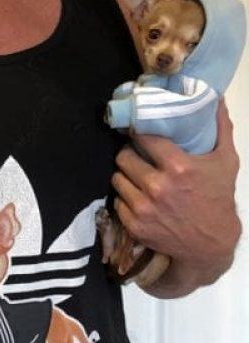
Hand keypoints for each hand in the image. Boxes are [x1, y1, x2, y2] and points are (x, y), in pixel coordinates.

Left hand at [112, 100, 241, 295]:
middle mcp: (157, 187)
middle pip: (123, 157)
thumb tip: (216, 97)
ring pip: (117, 178)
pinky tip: (137, 195)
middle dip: (129, 153)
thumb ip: (220, 128)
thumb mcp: (225, 161)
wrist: (211, 244)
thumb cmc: (218, 198)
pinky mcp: (134, 225)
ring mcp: (143, 208)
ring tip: (137, 175)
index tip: (139, 130)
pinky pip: (117, 201)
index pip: (142, 137)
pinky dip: (125, 197)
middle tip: (137, 155)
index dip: (139, 132)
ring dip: (125, 175)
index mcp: (178, 167)